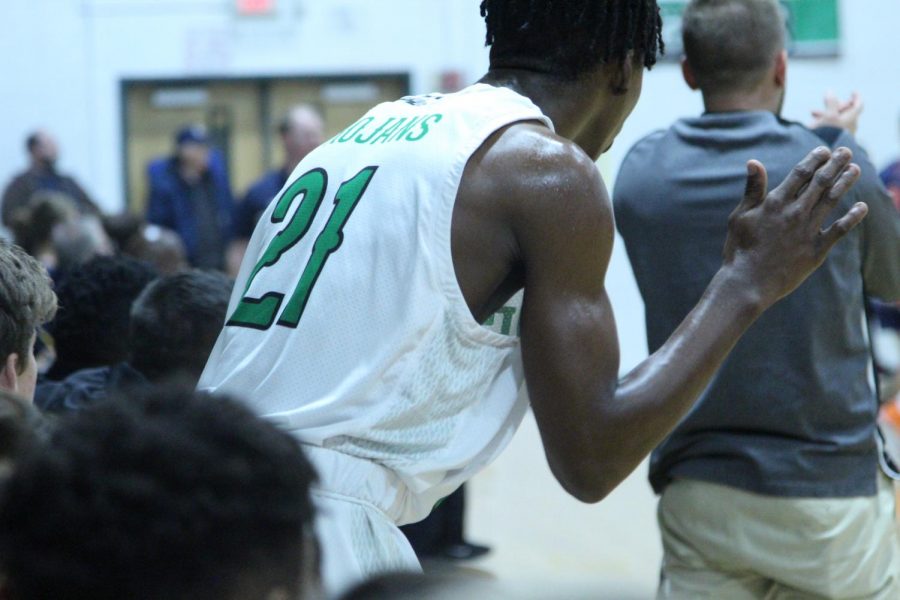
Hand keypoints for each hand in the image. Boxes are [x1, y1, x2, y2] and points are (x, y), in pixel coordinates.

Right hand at [722, 147, 866, 306]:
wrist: (747, 283)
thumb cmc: (739, 249)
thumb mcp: (740, 216)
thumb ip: (752, 189)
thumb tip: (754, 161)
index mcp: (775, 203)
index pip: (800, 174)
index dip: (814, 159)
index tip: (824, 150)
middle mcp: (795, 213)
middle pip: (820, 183)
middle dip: (835, 164)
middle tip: (846, 152)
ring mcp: (807, 231)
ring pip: (832, 200)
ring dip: (845, 183)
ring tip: (855, 169)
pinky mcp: (816, 250)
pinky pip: (839, 230)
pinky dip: (852, 218)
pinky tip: (862, 207)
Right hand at [810, 92, 862, 134]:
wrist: (824, 153)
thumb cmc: (828, 133)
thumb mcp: (828, 114)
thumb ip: (831, 102)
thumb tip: (830, 90)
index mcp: (852, 118)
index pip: (858, 104)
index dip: (856, 96)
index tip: (852, 91)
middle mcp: (851, 125)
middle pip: (846, 111)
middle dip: (835, 105)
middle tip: (826, 101)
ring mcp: (844, 133)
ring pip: (837, 119)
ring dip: (826, 114)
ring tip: (813, 113)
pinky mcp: (836, 139)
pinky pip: (832, 127)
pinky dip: (825, 122)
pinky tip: (814, 123)